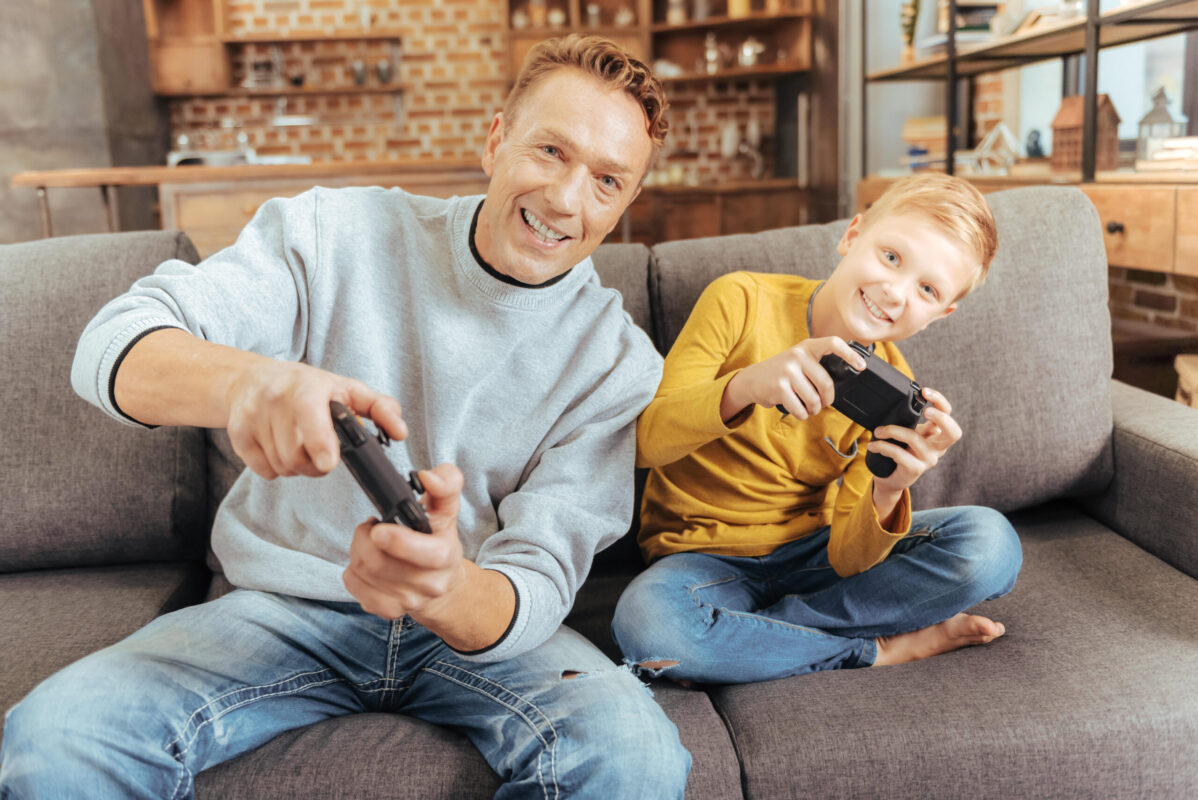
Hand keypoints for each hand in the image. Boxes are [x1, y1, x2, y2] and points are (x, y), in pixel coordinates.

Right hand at [224, 359, 406, 479]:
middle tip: (322, 454)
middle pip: (296, 455)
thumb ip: (380, 408)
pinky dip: (276, 469)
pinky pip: (263, 471)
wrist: (253, 380)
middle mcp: (275, 397)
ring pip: (281, 466)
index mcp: (306, 386)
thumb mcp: (348, 390)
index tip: (328, 463)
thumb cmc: (308, 388)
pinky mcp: (236, 432)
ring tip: (301, 447)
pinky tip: (280, 449)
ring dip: (297, 467)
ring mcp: (252, 414)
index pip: (309, 413)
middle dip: (314, 464)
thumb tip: (400, 432)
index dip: (318, 441)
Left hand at [342, 464, 467, 620]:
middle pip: (379, 563)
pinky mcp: (388, 611)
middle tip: (372, 526)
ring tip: (370, 542)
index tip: (378, 529)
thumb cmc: (440, 541)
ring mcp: (408, 601)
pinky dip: (353, 571)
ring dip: (357, 551)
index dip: (397, 541)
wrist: (444, 586)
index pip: (425, 555)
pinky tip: (365, 563)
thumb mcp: (448, 509)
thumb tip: (429, 477)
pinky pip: (355, 587)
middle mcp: (428, 584)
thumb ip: (446, 484)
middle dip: (365, 538)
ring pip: (363, 573)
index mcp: (444, 556)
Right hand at [721, 336, 866, 421]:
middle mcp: (797, 356)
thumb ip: (816, 365)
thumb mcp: (797, 360)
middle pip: (826, 383)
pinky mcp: (779, 388)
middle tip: (823, 403)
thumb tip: (844, 377)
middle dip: (827, 399)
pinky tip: (796, 410)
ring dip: (813, 409)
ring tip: (807, 407)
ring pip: (813, 399)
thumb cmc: (780, 373)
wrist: (750, 380)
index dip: (850, 354)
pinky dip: (801, 414)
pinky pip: (800, 409)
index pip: (833, 343)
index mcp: (806, 347)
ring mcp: (787, 371)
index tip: (861, 366)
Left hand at [870, 387, 961, 496]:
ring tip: (877, 431)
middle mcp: (938, 447)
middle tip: (925, 410)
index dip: (940, 401)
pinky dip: (883, 447)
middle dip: (941, 417)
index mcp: (937, 434)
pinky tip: (873, 446)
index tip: (924, 391)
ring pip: (914, 438)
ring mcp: (928, 459)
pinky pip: (899, 453)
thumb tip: (895, 400)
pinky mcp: (915, 469)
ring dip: (892, 430)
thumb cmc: (900, 450)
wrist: (891, 478)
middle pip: (953, 432)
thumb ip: (908, 419)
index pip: (947, 414)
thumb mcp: (907, 432)